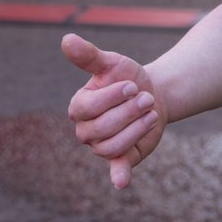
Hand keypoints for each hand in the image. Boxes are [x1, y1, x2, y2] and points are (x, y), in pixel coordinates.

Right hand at [62, 33, 165, 188]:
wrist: (154, 92)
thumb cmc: (127, 77)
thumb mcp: (111, 63)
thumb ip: (88, 55)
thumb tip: (66, 39)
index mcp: (79, 108)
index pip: (88, 108)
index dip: (113, 96)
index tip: (133, 85)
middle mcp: (86, 131)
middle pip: (103, 128)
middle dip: (130, 111)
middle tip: (146, 98)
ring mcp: (102, 147)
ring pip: (114, 145)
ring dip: (138, 126)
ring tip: (150, 112)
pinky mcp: (122, 158)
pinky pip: (117, 169)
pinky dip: (119, 176)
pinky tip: (122, 182)